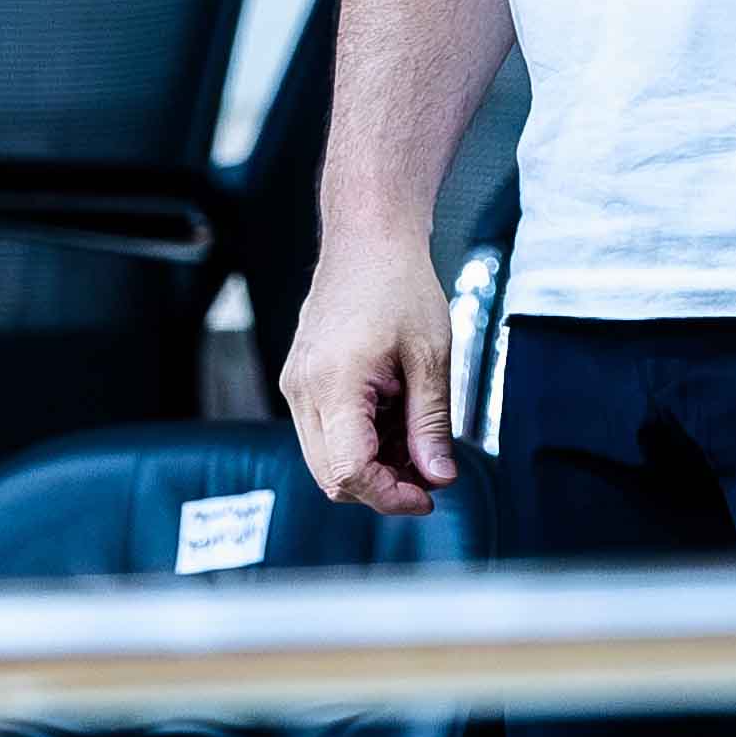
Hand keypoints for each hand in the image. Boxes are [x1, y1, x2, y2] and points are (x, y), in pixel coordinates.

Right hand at [280, 236, 461, 516]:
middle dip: (383, 486)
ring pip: (326, 459)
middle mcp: (303, 390)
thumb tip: (439, 476)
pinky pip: (324, 433)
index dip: (390, 496)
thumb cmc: (399, 285)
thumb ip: (431, 424)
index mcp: (334, 384)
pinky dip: (360, 441)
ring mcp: (296, 386)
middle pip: (331, 476)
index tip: (428, 495)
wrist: (367, 240)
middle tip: (430, 472)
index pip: (349, 471)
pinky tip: (394, 420)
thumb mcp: (431, 357)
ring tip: (416, 439)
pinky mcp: (301, 381)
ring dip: (372, 465)